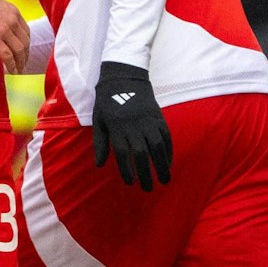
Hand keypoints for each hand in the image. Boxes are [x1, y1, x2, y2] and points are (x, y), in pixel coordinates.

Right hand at [0, 0, 30, 74]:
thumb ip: (5, 16)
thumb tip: (7, 29)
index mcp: (14, 12)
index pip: (26, 31)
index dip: (26, 43)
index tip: (25, 50)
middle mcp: (12, 21)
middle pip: (25, 42)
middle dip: (26, 54)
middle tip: (24, 63)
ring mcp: (4, 31)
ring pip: (19, 51)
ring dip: (20, 62)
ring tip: (19, 69)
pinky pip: (7, 56)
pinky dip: (11, 65)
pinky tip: (12, 70)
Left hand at [91, 61, 172, 191]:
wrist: (124, 77)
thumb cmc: (107, 101)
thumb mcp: (98, 121)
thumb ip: (100, 143)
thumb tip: (100, 165)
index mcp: (117, 127)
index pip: (123, 154)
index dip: (127, 170)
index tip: (131, 183)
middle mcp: (134, 126)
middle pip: (142, 154)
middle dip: (146, 173)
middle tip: (149, 188)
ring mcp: (148, 121)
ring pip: (157, 147)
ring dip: (162, 165)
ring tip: (164, 180)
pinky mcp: (158, 117)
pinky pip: (166, 137)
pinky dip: (169, 151)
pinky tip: (169, 162)